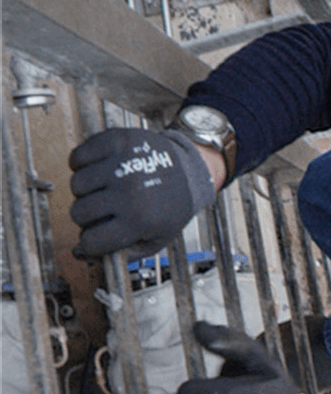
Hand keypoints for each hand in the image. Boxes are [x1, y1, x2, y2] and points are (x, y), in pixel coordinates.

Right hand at [69, 128, 215, 258]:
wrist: (191, 171)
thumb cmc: (170, 209)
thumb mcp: (157, 239)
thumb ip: (122, 253)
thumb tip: (79, 252)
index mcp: (140, 221)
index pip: (91, 241)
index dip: (91, 242)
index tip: (97, 236)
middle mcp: (130, 192)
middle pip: (79, 212)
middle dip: (87, 216)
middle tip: (105, 209)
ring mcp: (123, 164)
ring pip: (76, 184)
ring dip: (86, 190)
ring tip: (105, 188)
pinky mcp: (117, 141)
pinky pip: (77, 156)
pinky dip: (81, 163)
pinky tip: (99, 169)